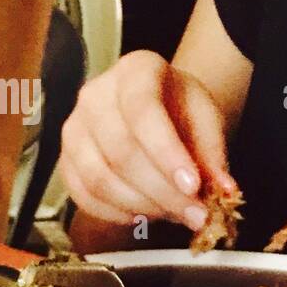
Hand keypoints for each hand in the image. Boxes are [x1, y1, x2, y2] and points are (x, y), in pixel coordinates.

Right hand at [60, 51, 235, 232]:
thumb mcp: (204, 118)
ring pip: (99, 180)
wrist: (147, 110)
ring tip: (171, 214)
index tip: (193, 187)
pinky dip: (117, 214)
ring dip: (140, 206)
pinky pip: (85, 199)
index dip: (167, 154)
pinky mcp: (64, 165)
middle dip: (160, 191)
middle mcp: (94, 97)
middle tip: (193, 214)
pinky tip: (143, 215)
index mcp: (134, 71)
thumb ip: (211, 153)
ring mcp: (73, 133)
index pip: (143, 112)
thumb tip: (223, 192)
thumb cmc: (175, 110)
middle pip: (120, 153)